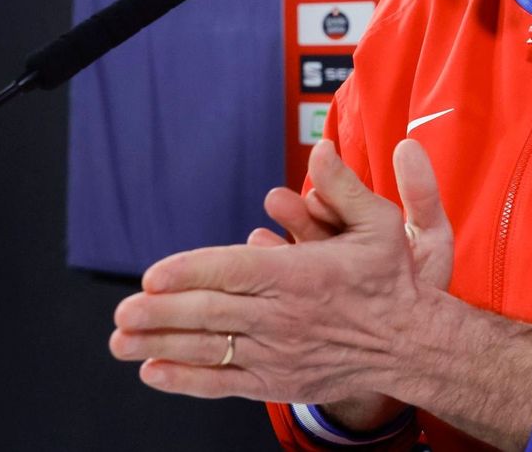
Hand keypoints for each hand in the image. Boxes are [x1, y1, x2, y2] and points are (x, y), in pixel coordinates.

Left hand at [108, 138, 451, 403]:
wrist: (410, 344)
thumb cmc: (392, 281)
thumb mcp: (380, 224)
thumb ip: (344, 187)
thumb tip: (322, 149)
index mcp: (302, 276)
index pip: (235, 272)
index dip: (190, 273)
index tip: (153, 275)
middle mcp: (284, 317)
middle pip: (211, 313)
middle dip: (160, 313)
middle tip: (123, 310)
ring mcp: (278, 353)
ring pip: (209, 350)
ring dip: (160, 345)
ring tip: (120, 341)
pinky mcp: (276, 381)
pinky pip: (222, 382)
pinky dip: (185, 380)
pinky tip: (154, 371)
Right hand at [249, 138, 454, 293]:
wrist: (417, 339)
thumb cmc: (425, 282)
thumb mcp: (431, 235)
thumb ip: (421, 193)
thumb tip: (408, 146)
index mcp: (364, 229)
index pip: (341, 206)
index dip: (330, 198)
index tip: (318, 194)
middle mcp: (338, 249)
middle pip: (311, 227)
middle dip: (295, 215)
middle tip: (278, 203)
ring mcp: (320, 278)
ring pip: (292, 257)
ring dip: (274, 246)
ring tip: (259, 239)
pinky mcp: (306, 304)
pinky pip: (282, 289)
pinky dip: (269, 276)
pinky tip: (259, 266)